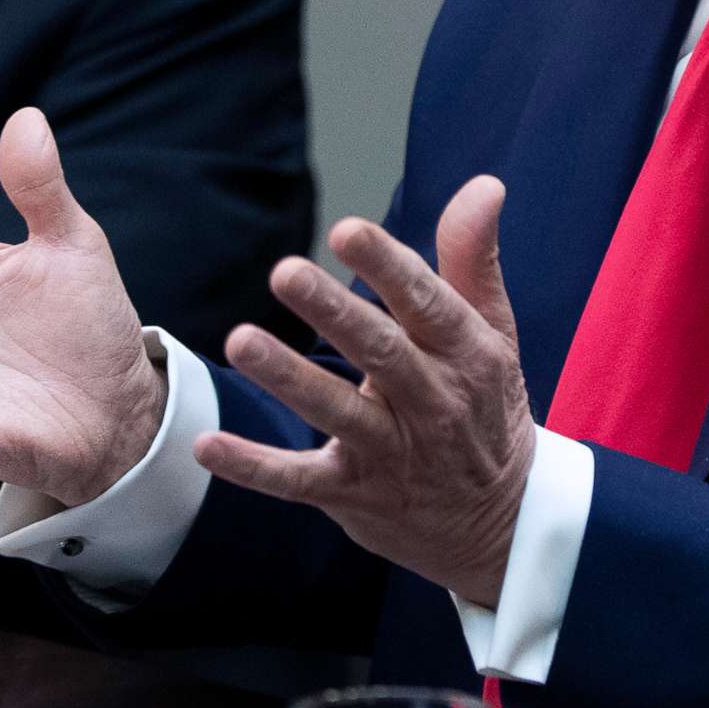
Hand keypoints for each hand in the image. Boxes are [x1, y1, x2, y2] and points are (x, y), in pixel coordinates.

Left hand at [198, 176, 534, 607]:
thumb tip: (484, 183)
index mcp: (467, 353)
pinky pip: (298, 481)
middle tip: (284, 271)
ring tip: (241, 342)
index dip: (388, 266)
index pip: (427, 303)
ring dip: (288, 379)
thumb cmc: (485, 405)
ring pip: (335, 413)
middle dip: (332, 313)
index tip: (346, 231)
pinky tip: (207, 445)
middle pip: (380, 353)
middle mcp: (432, 402)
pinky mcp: (354, 494)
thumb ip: (473, 257)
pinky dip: (253, 467)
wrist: (501, 524)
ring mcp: (391, 452)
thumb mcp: (494, 332)